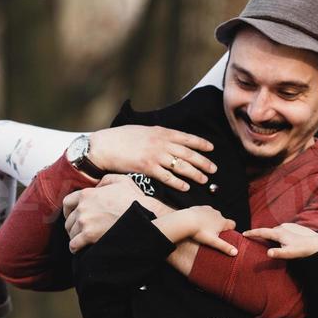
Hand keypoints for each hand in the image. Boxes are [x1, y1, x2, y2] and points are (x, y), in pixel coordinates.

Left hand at [63, 174, 146, 252]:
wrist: (143, 216)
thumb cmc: (134, 199)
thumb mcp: (121, 181)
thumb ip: (106, 180)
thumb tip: (98, 186)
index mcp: (87, 194)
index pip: (67, 202)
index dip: (68, 210)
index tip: (72, 215)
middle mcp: (82, 207)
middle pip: (69, 220)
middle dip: (73, 225)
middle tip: (80, 230)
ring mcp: (85, 222)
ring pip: (71, 233)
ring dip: (75, 236)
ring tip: (82, 240)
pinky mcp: (89, 236)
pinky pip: (74, 244)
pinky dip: (75, 247)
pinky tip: (79, 249)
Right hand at [86, 125, 215, 191]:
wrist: (104, 146)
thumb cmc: (121, 137)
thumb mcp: (143, 130)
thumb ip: (158, 134)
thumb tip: (170, 138)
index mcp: (161, 131)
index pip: (187, 137)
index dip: (201, 143)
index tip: (211, 148)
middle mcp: (161, 143)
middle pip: (188, 154)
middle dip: (203, 162)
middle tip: (213, 169)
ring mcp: (155, 155)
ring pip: (181, 166)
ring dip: (194, 174)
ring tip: (204, 180)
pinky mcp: (147, 168)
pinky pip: (167, 177)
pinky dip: (178, 183)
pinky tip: (185, 188)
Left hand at [183, 205, 237, 255]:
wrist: (186, 221)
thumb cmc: (200, 232)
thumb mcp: (213, 242)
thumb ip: (225, 247)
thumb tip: (235, 253)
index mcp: (222, 222)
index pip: (232, 224)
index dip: (230, 230)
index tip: (225, 235)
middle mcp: (218, 214)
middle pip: (222, 220)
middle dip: (219, 226)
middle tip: (212, 235)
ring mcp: (209, 209)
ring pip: (214, 216)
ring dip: (211, 221)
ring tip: (204, 229)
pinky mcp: (201, 207)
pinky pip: (205, 212)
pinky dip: (203, 216)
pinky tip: (198, 222)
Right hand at [243, 222, 317, 258]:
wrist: (316, 243)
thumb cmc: (302, 250)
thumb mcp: (290, 253)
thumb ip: (278, 253)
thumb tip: (268, 253)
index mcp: (279, 233)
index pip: (262, 232)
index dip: (252, 233)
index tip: (243, 233)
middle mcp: (282, 227)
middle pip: (267, 231)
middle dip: (260, 234)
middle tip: (251, 237)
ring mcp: (287, 226)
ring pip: (275, 231)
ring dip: (269, 235)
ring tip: (264, 240)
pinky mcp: (292, 227)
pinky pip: (281, 231)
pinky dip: (277, 234)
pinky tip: (279, 240)